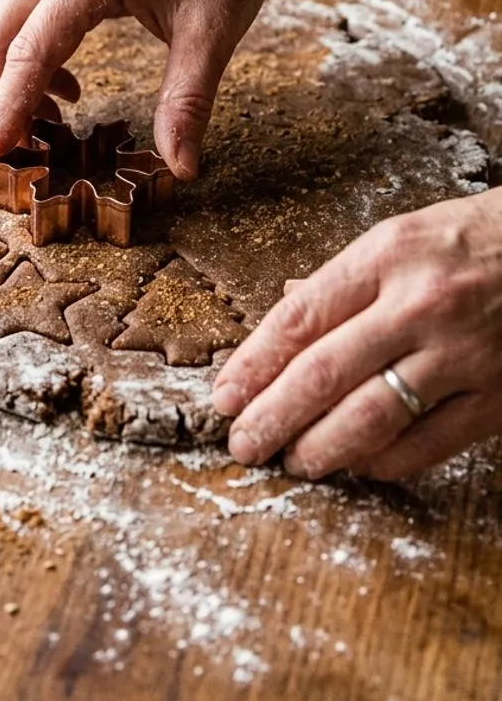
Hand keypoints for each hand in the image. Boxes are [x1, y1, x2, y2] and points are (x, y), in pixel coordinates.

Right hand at [0, 0, 282, 175]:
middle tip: (23, 147)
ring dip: (10, 75)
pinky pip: (23, 13)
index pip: (29, 52)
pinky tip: (68, 86)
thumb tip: (180, 168)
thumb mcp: (212, 37)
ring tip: (50, 121)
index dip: (6, 109)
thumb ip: (187, 103)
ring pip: (2, 22)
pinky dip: (28, 55)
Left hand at [212, 188, 501, 480]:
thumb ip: (343, 281)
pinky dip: (383, 462)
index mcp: (386, 256)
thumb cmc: (470, 240)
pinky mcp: (496, 397)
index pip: (300, 318)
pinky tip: (358, 464)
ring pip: (373, 417)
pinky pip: (427, 444)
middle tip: (242, 444)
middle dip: (273, 416)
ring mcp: (460, 354)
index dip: (253, 364)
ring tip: (292, 460)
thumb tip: (286, 310)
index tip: (224, 396)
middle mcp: (419, 305)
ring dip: (321, 448)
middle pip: (325, 373)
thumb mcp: (400, 236)